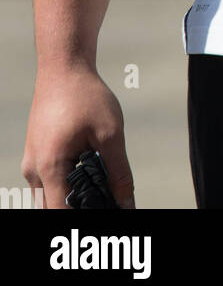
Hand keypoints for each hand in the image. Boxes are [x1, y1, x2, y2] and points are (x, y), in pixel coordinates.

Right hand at [21, 62, 134, 208]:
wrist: (63, 66)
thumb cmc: (85, 95)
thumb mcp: (110, 133)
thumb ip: (119, 172)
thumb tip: (127, 203)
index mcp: (49, 167)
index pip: (61, 213)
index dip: (85, 220)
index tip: (107, 213)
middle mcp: (35, 169)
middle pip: (54, 208)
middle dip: (79, 210)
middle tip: (107, 202)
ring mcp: (33, 162)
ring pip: (49, 197)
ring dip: (72, 198)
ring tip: (101, 189)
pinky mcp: (37, 153)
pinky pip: (48, 181)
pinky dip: (66, 185)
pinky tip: (89, 174)